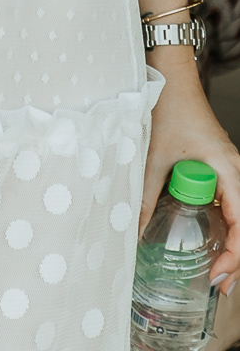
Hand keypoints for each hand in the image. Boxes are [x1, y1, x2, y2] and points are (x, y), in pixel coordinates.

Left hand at [141, 56, 239, 290]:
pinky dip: (224, 225)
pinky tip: (209, 240)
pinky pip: (228, 202)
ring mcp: (229, 170)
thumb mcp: (152, 156)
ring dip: (231, 243)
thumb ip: (142, 195)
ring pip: (239, 215)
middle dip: (235, 257)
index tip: (218, 276)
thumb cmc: (168, 108)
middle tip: (218, 284)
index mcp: (227, 169)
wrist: (170, 76)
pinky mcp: (219, 168)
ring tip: (216, 271)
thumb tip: (131, 232)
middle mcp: (235, 172)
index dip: (234, 255)